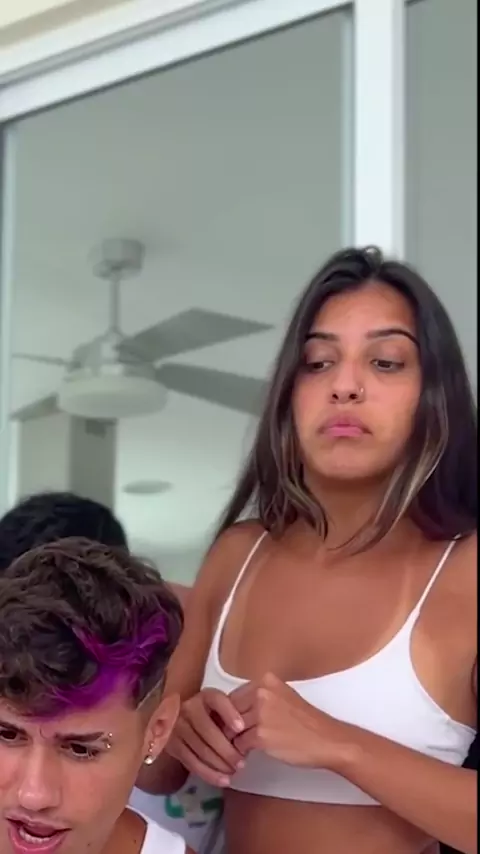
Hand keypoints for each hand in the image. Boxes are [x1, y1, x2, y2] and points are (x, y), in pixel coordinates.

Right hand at [167, 688, 246, 786]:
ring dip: (219, 765)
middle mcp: (189, 708)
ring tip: (234, 773)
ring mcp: (178, 726)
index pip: (217, 701)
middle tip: (242, 763)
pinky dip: (209, 774)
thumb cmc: (215, 717)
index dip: (229, 713)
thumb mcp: (225, 710)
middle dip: (227, 750)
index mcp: (206, 696)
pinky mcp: (172, 745)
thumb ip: (234, 715)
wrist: (184, 723)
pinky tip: (222, 780)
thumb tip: (249, 732)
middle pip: (209, 731)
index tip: (241, 728)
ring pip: (200, 749)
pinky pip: (192, 762)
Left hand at [230, 672, 345, 768]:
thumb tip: (233, 710)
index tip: (231, 725)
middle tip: (231, 740)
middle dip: (227, 727)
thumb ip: (260, 699)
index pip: (234, 695)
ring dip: (232, 741)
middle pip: (229, 711)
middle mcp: (261, 693)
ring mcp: (261, 713)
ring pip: (231, 728)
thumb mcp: (282, 698)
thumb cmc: (306, 722)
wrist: (328, 740)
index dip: (229, 713)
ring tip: (238, 750)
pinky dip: (240, 752)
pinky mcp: (262, 735)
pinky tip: (247, 757)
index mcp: (266, 681)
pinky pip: (239, 744)